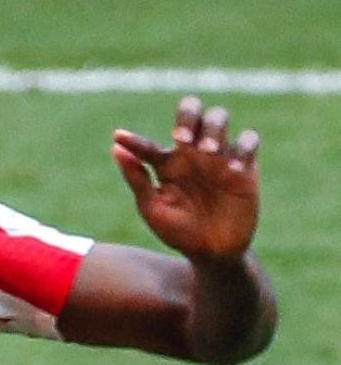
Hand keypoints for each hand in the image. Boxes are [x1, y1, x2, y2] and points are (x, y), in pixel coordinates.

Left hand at [112, 96, 259, 262]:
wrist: (211, 252)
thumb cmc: (178, 231)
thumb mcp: (153, 208)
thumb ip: (137, 179)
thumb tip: (116, 149)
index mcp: (165, 163)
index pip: (147, 144)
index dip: (133, 140)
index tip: (120, 138)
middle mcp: (191, 153)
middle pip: (192, 111)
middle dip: (187, 115)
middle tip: (181, 139)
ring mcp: (218, 156)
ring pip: (219, 118)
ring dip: (213, 128)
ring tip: (207, 151)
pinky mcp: (245, 166)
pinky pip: (249, 141)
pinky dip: (242, 148)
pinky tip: (232, 169)